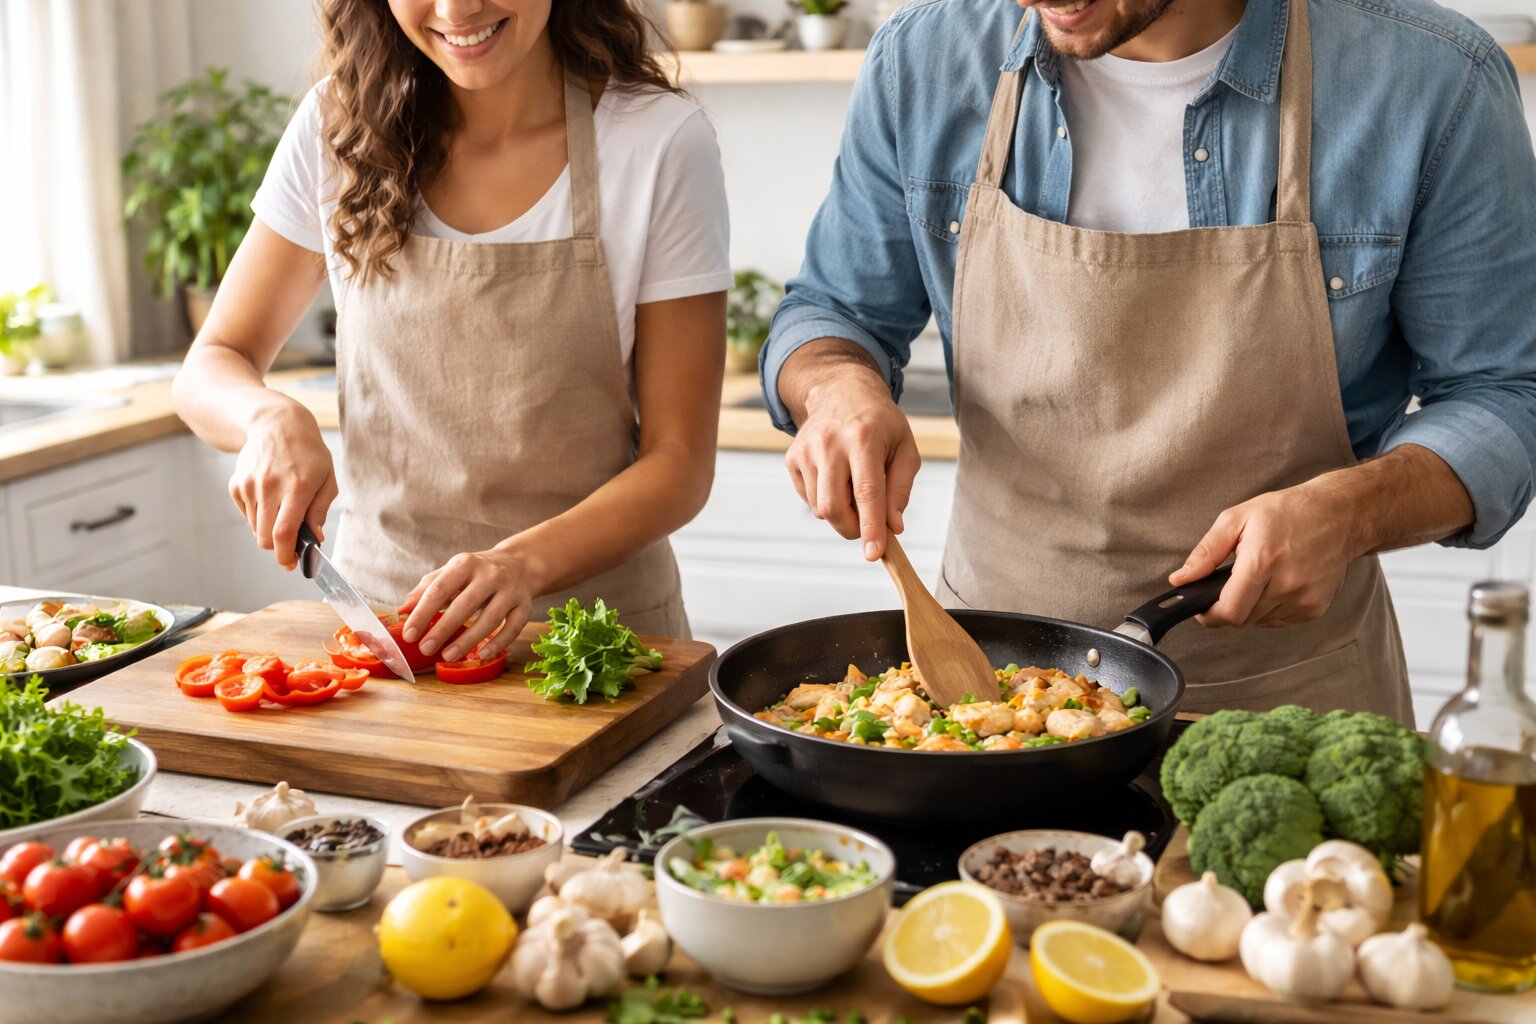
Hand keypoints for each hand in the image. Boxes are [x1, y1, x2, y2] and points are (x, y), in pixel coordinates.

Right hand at [228, 404, 337, 570]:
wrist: (275, 424)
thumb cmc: (308, 454)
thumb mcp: (327, 479)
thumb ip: (320, 511)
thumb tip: (315, 538)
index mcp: (297, 488)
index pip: (285, 532)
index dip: (286, 555)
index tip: (290, 564)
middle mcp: (269, 487)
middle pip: (265, 537)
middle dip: (278, 549)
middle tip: (291, 546)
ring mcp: (249, 486)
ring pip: (255, 529)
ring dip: (268, 530)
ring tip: (282, 509)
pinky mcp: (236, 485)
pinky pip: (246, 515)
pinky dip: (258, 516)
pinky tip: (269, 497)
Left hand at [397, 546, 541, 661]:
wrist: (520, 563)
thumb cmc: (477, 572)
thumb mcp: (452, 571)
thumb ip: (427, 588)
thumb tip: (402, 610)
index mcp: (466, 564)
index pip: (440, 589)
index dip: (423, 613)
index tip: (409, 634)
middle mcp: (491, 575)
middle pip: (466, 604)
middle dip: (443, 628)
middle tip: (425, 648)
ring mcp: (511, 590)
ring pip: (491, 618)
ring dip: (469, 640)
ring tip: (448, 656)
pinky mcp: (525, 606)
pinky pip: (512, 628)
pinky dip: (497, 643)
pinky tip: (481, 654)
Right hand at [781, 343, 920, 560]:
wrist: (841, 392)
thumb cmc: (879, 424)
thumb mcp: (905, 448)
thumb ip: (901, 489)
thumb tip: (893, 526)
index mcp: (864, 438)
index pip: (867, 492)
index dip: (871, 526)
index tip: (874, 554)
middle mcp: (829, 443)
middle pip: (834, 507)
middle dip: (853, 528)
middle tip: (868, 525)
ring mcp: (806, 450)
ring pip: (820, 508)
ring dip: (841, 513)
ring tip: (853, 489)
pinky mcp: (792, 458)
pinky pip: (808, 499)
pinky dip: (825, 501)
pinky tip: (836, 479)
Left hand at [1171, 478, 1358, 627]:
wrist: (1338, 515)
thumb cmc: (1285, 512)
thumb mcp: (1237, 519)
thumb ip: (1206, 553)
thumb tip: (1180, 579)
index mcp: (1263, 560)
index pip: (1230, 611)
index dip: (1209, 615)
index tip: (1202, 607)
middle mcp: (1287, 584)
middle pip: (1243, 619)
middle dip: (1228, 607)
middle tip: (1230, 584)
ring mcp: (1305, 598)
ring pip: (1260, 621)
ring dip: (1251, 607)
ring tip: (1258, 578)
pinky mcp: (1315, 607)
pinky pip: (1280, 620)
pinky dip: (1271, 608)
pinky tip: (1276, 584)